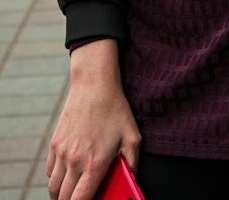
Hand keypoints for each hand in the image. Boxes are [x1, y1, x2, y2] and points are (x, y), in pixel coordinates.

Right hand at [47, 41, 140, 199]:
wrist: (94, 85)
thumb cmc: (115, 110)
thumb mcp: (132, 137)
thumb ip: (132, 164)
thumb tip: (131, 183)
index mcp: (94, 163)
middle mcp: (74, 161)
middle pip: (63, 198)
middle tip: (83, 197)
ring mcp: (62, 153)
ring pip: (53, 187)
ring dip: (61, 194)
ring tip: (73, 191)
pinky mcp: (54, 144)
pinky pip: (50, 172)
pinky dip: (56, 178)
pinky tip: (67, 174)